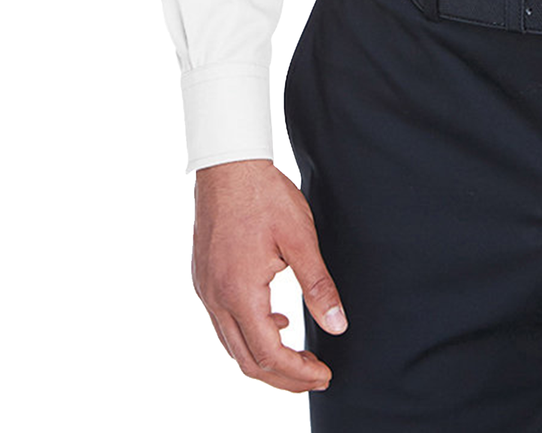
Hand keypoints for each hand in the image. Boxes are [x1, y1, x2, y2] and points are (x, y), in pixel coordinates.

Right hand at [191, 158, 346, 392]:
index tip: (325, 375)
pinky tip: (275, 320)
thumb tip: (338, 326)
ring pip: (232, 345)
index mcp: (239, 293)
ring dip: (265, 358)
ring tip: (299, 357)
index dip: (299, 373)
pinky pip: (223, 322)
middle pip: (247, 361)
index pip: (269, 355)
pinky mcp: (203, 277)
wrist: (227, 164)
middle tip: (315, 376)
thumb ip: (318, 286)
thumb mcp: (300, 239)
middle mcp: (215, 299)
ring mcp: (205, 289)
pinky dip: (249, 334)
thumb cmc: (264, 196)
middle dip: (283, 377)